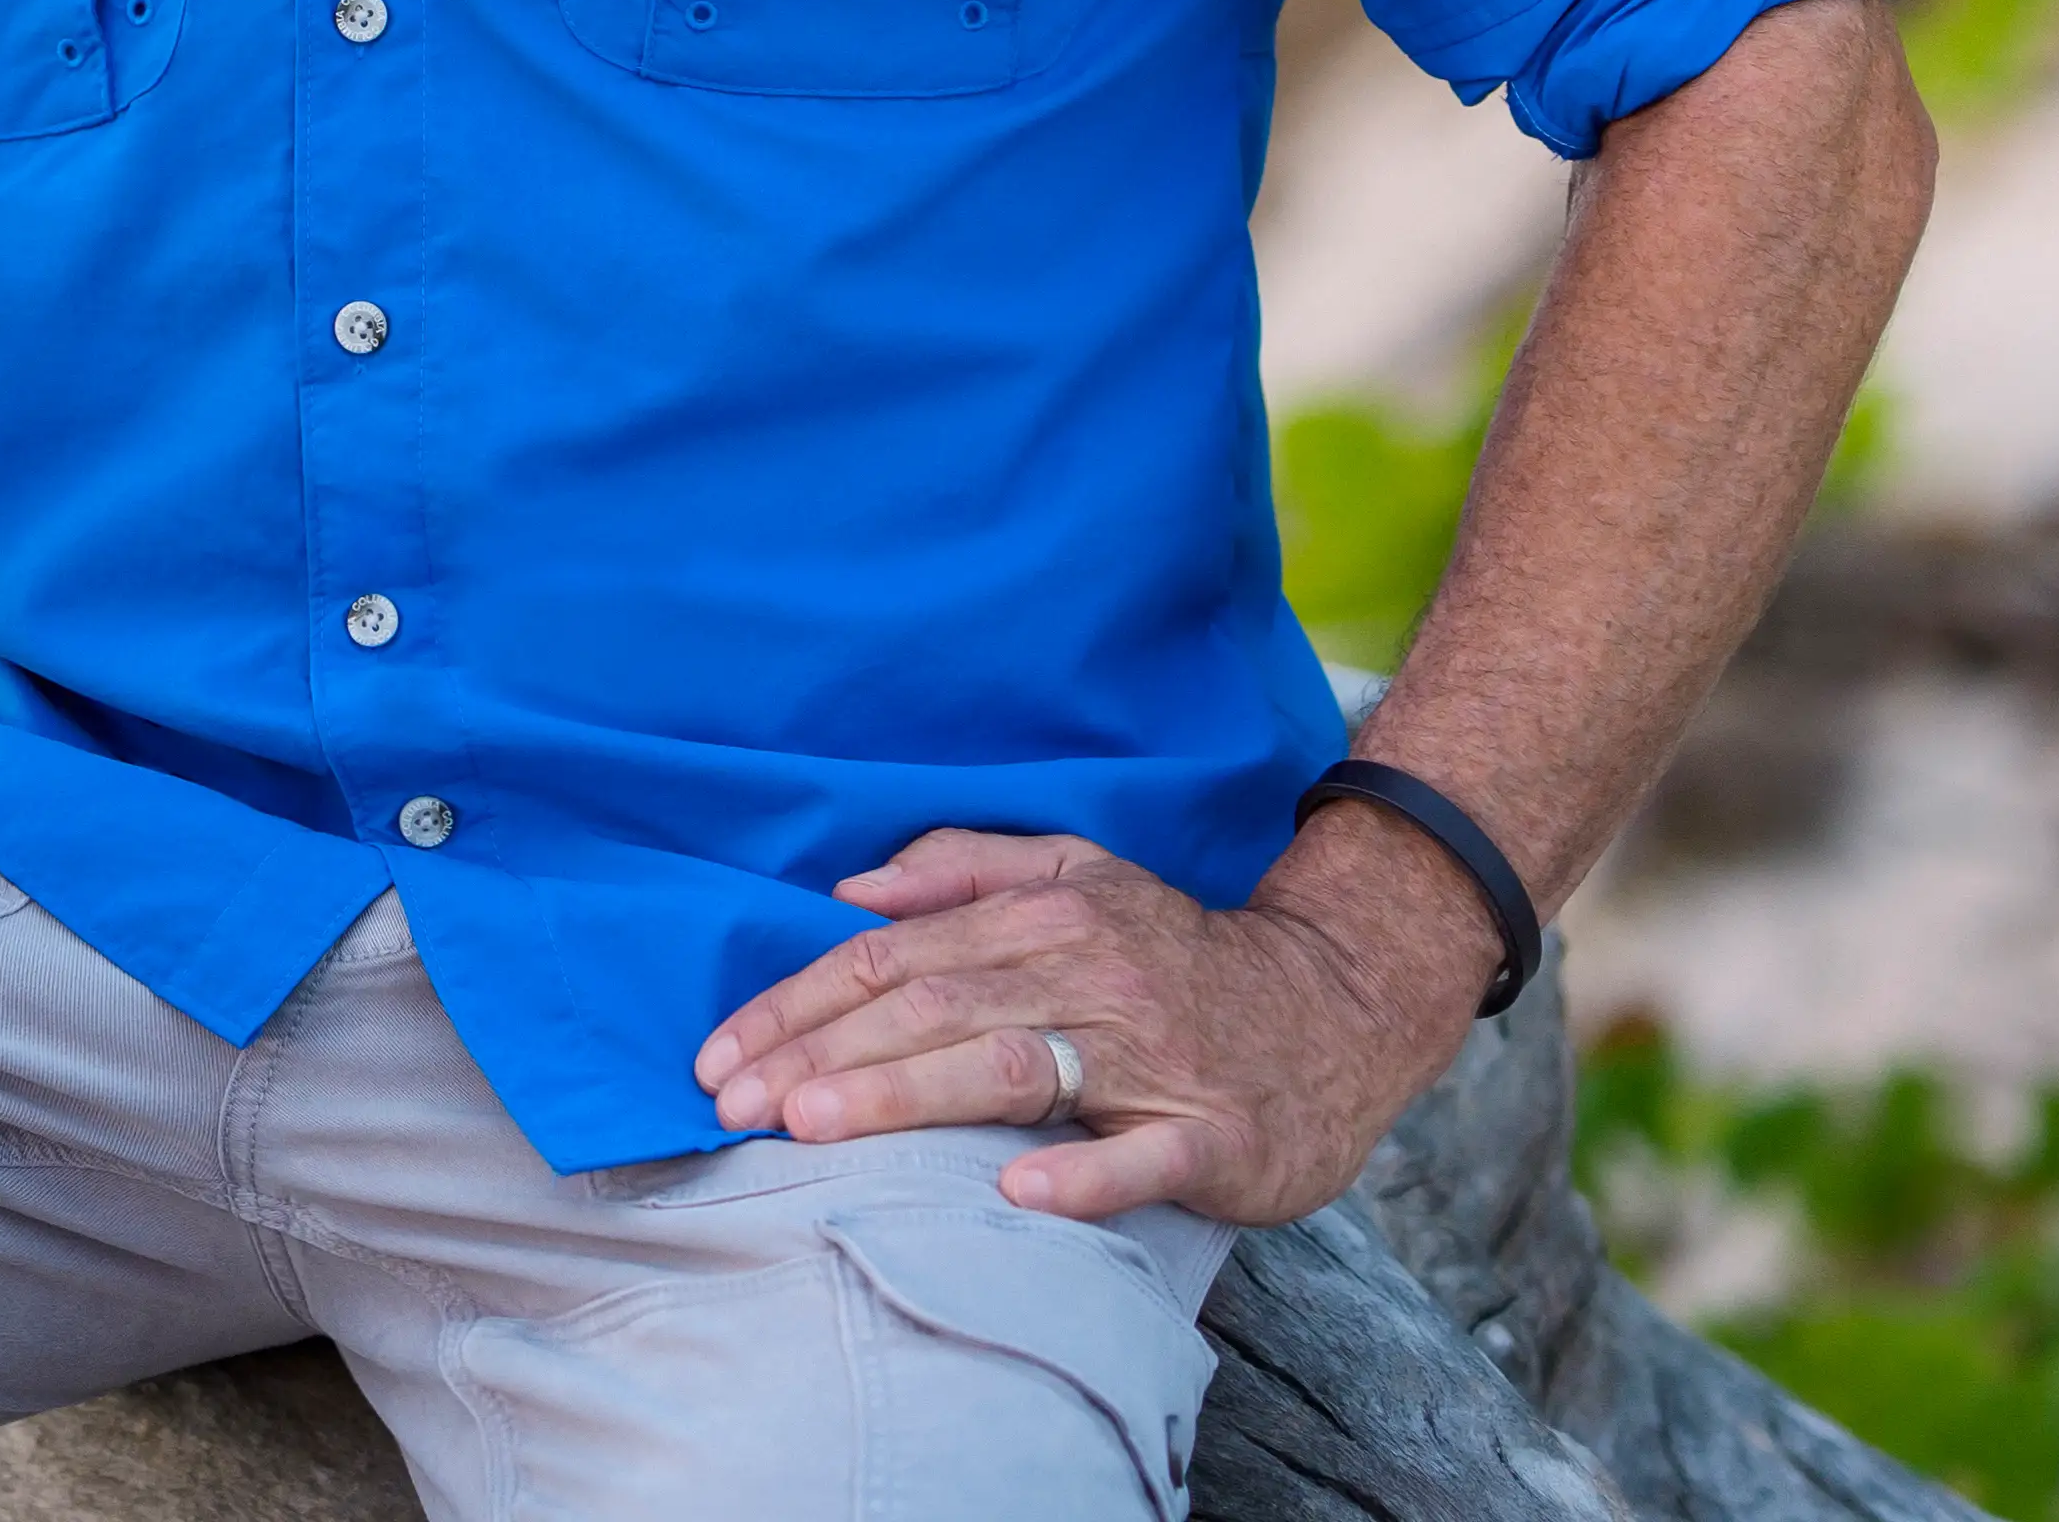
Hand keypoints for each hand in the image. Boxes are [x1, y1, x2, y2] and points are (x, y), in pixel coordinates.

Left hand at [686, 818, 1483, 1225]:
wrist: (1340, 1007)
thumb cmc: (1178, 954)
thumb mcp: (1080, 874)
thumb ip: (964, 868)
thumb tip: (851, 885)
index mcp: (1045, 917)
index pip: (894, 958)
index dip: (799, 1006)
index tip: (718, 1055)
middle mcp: (1090, 974)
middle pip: (931, 1010)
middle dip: (820, 1057)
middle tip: (735, 1103)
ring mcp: (1153, 1058)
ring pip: (1011, 1068)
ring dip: (906, 1095)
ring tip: (816, 1126)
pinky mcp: (1213, 1134)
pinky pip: (1141, 1157)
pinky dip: (1081, 1173)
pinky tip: (1016, 1191)